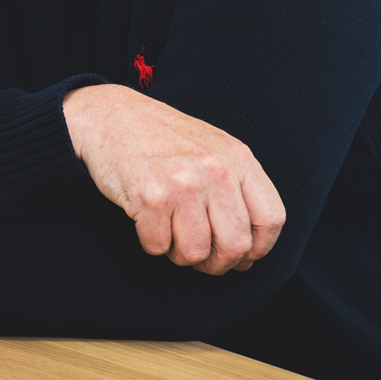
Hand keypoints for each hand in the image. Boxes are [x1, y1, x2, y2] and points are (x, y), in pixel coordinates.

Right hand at [62, 85, 285, 275]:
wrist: (110, 116)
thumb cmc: (163, 139)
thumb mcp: (214, 150)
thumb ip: (237, 192)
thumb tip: (249, 254)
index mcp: (239, 157)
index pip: (270, 219)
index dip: (257, 249)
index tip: (240, 256)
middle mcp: (216, 169)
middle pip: (236, 245)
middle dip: (217, 263)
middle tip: (201, 257)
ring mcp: (184, 182)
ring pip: (195, 253)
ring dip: (179, 253)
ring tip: (169, 230)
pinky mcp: (151, 196)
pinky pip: (159, 247)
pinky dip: (151, 242)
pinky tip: (147, 219)